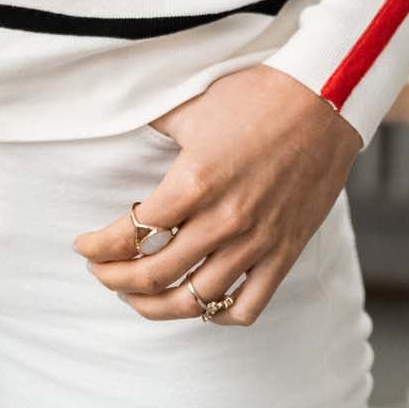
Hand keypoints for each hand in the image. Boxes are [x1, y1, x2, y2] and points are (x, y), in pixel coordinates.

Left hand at [69, 65, 361, 325]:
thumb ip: (154, 124)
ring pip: (195, 300)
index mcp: (193, 181)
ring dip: (155, 305)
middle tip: (101, 272)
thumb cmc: (257, 93)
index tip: (82, 245)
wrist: (326, 97)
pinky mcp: (285, 252)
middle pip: (153, 274)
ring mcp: (256, 242)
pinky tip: (199, 303)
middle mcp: (222, 220)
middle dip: (115, 279)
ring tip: (136, 296)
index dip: (98, 246)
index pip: (130, 233)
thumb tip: (119, 123)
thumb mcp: (193, 104)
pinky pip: (247, 306)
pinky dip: (217, 314)